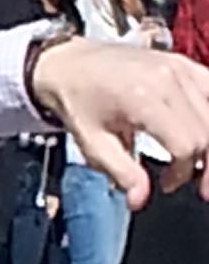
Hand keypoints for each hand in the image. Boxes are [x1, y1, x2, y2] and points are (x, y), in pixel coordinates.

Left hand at [32, 39, 208, 206]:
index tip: (166, 184)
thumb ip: (121, 172)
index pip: (186, 144)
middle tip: (197, 187)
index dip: (181, 172)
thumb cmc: (78, 103)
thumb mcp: (91, 143)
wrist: (69, 63)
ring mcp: (179, 68)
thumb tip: (139, 200)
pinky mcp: (183, 64)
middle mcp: (168, 79)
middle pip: (207, 131)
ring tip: (201, 165)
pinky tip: (202, 135)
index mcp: (143, 99)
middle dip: (206, 165)